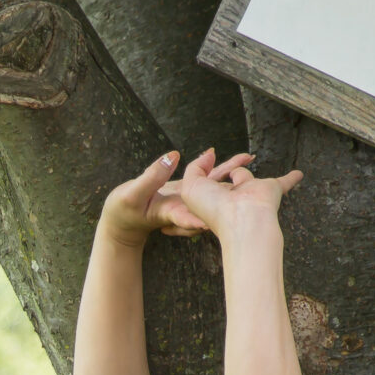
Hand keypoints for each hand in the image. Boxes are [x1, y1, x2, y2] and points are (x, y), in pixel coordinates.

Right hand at [99, 148, 248, 245]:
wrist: (124, 218)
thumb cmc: (122, 210)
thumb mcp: (131, 194)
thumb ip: (152, 176)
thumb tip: (174, 155)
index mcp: (170, 212)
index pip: (188, 215)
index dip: (204, 214)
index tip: (219, 215)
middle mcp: (184, 207)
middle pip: (211, 201)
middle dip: (230, 194)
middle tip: (252, 183)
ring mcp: (187, 199)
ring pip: (213, 186)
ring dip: (231, 172)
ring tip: (249, 156)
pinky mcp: (187, 190)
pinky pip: (207, 179)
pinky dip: (220, 169)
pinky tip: (236, 159)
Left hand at [167, 146, 302, 237]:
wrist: (242, 220)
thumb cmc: (214, 208)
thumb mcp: (191, 186)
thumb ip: (196, 167)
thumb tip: (211, 154)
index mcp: (212, 196)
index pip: (207, 179)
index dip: (203, 170)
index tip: (207, 159)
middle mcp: (230, 195)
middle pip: (223, 177)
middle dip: (222, 170)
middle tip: (223, 167)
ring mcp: (250, 193)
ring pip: (245, 176)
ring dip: (243, 173)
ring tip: (246, 165)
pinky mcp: (270, 190)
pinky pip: (283, 182)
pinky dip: (290, 179)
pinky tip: (298, 175)